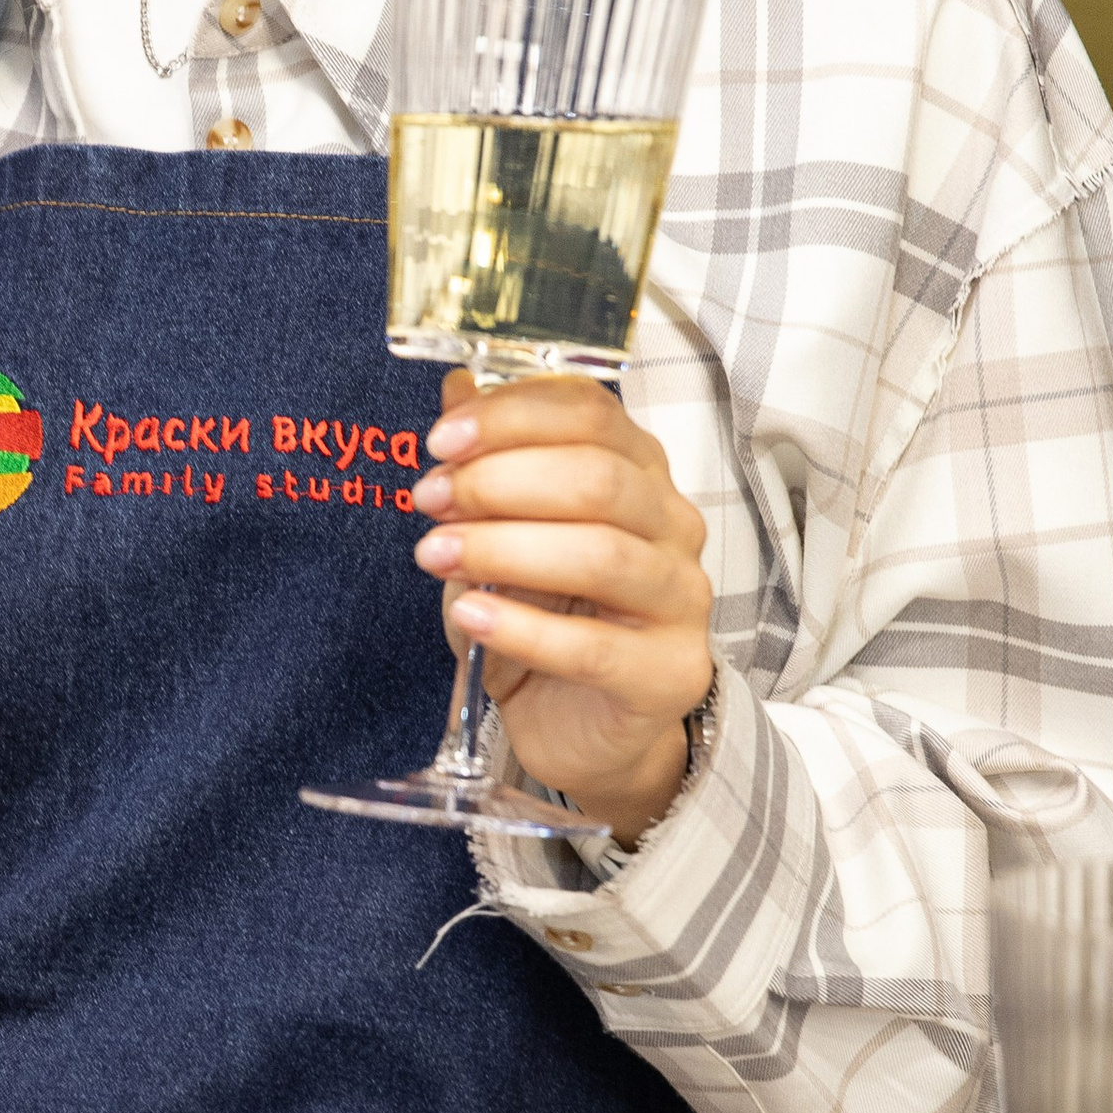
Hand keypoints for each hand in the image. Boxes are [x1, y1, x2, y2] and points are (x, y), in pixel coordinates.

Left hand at [409, 370, 713, 844]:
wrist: (579, 726)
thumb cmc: (546, 616)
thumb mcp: (504, 531)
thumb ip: (490, 461)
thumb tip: (458, 386)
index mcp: (640, 473)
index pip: (592, 413)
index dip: (512, 417)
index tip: (441, 441)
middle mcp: (674, 526)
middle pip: (599, 479)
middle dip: (499, 482)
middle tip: (430, 500)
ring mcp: (682, 601)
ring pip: (601, 555)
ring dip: (504, 548)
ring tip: (436, 554)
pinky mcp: (669, 674)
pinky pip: (593, 646)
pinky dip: (522, 627)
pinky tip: (470, 616)